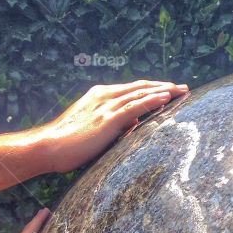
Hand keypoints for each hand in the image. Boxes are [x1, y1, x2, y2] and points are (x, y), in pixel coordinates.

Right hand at [40, 81, 188, 172]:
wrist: (48, 147)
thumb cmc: (67, 144)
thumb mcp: (92, 129)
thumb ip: (112, 124)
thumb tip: (133, 124)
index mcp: (99, 96)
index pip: (132, 89)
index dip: (151, 88)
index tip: (168, 89)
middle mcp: (104, 96)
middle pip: (140, 87)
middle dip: (163, 86)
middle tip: (183, 87)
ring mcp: (106, 106)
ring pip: (141, 94)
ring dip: (164, 91)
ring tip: (182, 91)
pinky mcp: (108, 119)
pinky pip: (135, 106)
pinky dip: (152, 100)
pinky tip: (166, 98)